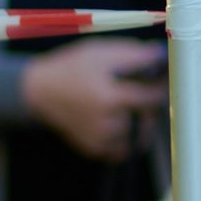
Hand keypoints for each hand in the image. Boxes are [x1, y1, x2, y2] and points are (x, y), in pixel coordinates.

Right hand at [20, 37, 166, 160]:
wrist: (39, 91)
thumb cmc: (71, 67)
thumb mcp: (98, 51)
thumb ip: (133, 54)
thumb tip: (162, 55)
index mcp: (109, 97)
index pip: (153, 97)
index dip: (161, 86)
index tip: (160, 80)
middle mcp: (106, 122)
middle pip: (147, 117)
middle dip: (147, 103)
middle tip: (138, 91)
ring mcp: (100, 139)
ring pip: (136, 131)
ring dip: (135, 119)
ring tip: (119, 105)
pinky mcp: (94, 149)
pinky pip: (122, 147)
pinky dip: (123, 137)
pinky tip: (111, 120)